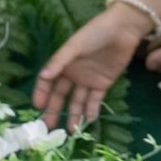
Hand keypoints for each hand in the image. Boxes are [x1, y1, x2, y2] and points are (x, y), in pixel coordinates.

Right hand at [32, 5, 145, 131]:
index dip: (42, 93)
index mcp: (63, 63)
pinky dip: (91, 110)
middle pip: (61, 95)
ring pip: (77, 101)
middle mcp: (73, 73)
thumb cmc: (95, 33)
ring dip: (74, 114)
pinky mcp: (103, 83)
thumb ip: (60, 61)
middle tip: (49, 127)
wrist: (123, 29)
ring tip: (71, 130)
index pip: (48, 82)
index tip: (38, 107)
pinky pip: (95, 100)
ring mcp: (88, 79)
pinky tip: (88, 120)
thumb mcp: (75, 45)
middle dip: (55, 110)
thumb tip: (43, 76)